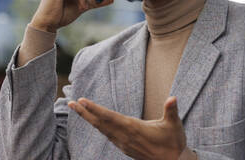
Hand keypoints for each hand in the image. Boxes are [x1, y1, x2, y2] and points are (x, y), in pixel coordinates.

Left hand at [68, 96, 187, 159]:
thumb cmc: (173, 143)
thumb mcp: (174, 125)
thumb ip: (171, 110)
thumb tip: (172, 98)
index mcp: (133, 128)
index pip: (109, 117)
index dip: (94, 109)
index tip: (82, 101)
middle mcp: (125, 136)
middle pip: (100, 123)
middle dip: (84, 112)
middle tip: (70, 103)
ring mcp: (123, 143)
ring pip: (102, 129)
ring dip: (89, 118)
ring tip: (78, 109)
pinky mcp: (125, 147)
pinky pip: (107, 135)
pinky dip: (98, 126)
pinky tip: (94, 121)